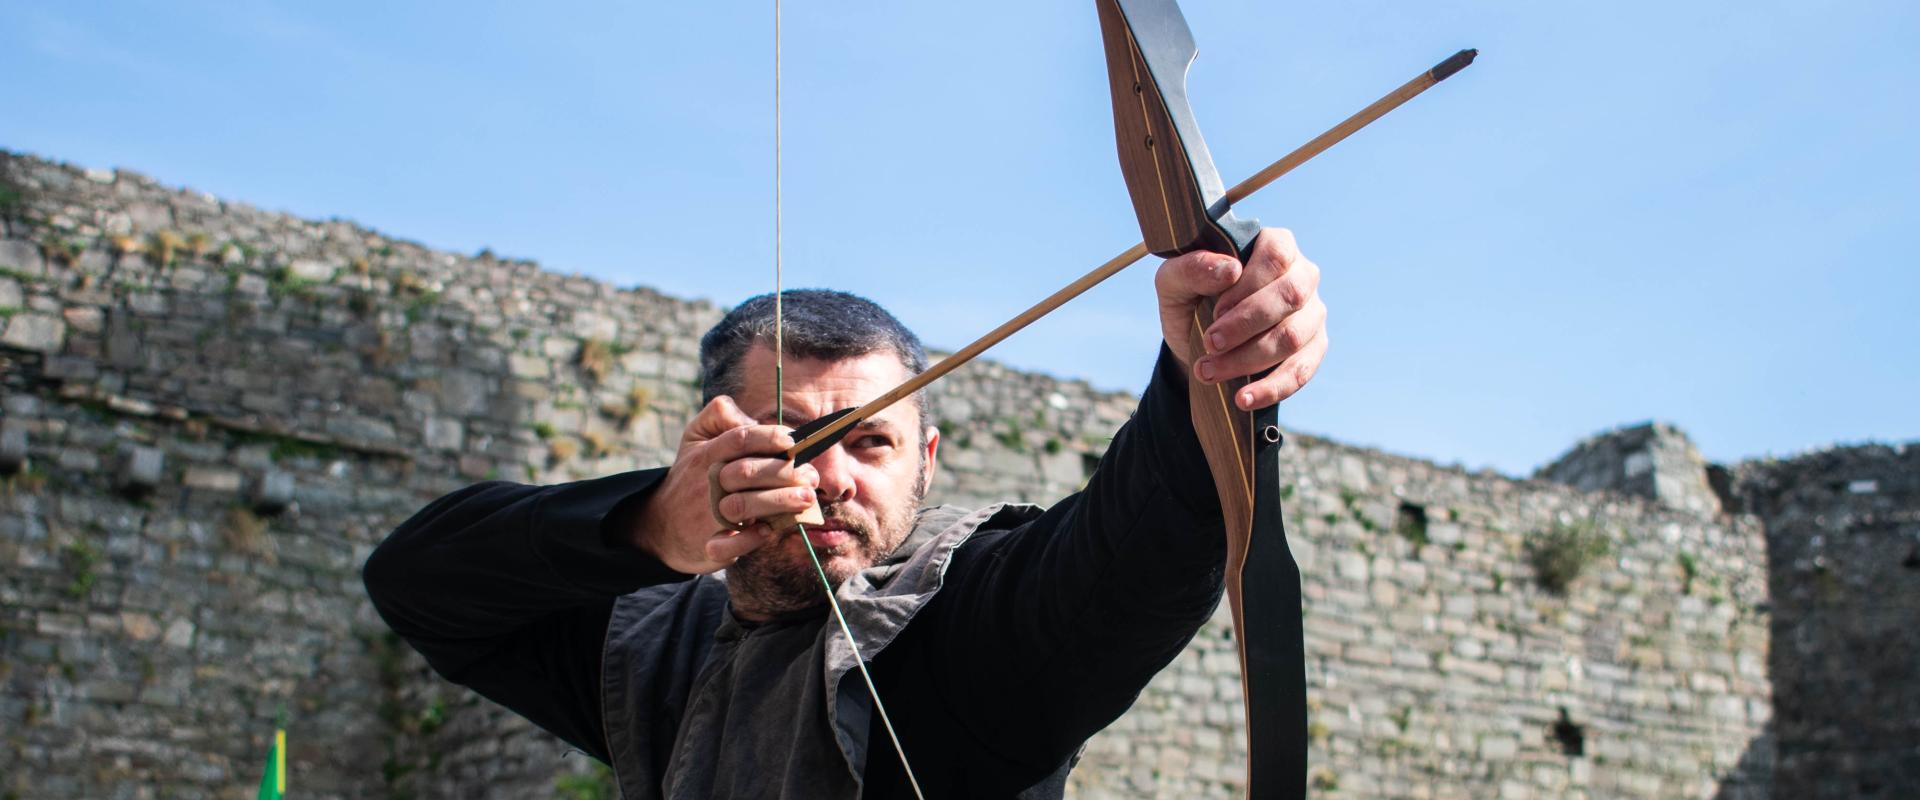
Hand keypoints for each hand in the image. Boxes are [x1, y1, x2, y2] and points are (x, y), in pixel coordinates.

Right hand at [630, 396, 819, 573]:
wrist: (661, 524)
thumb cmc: (691, 475)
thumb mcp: (695, 437)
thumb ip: (720, 416)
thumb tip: (753, 418)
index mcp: (706, 455)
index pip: (740, 439)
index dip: (770, 437)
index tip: (794, 441)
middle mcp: (707, 483)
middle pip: (748, 471)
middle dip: (785, 472)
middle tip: (812, 477)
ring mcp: (706, 515)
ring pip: (742, 507)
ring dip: (779, 503)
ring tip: (806, 499)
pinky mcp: (708, 545)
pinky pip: (728, 546)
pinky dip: (750, 540)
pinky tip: (768, 531)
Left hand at [1154, 228, 1327, 409]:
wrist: (1199, 345)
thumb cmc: (1190, 300)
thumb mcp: (1174, 283)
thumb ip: (1191, 268)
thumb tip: (1230, 269)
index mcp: (1275, 245)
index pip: (1277, 254)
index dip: (1249, 284)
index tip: (1215, 310)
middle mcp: (1302, 276)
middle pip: (1290, 296)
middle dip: (1246, 325)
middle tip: (1209, 344)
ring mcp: (1312, 314)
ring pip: (1293, 337)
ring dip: (1248, 359)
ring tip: (1209, 371)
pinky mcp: (1313, 350)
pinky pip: (1301, 371)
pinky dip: (1271, 388)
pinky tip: (1243, 398)